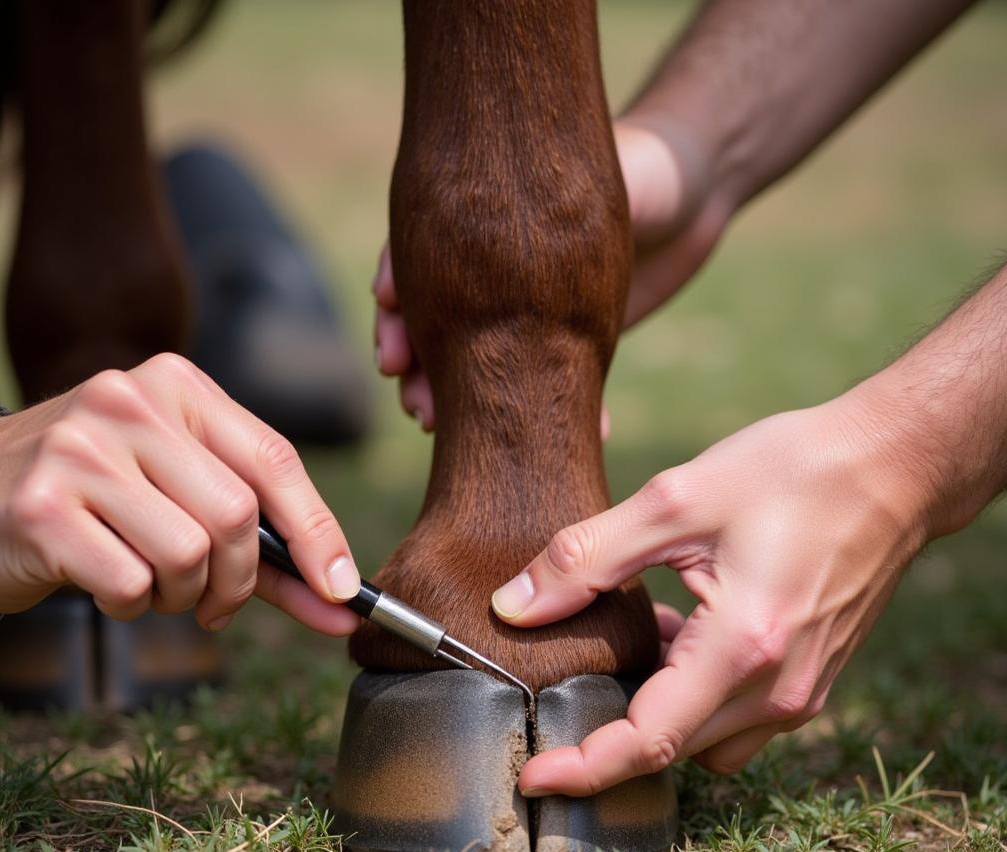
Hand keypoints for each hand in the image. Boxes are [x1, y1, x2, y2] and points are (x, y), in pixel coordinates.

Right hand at [0, 354, 360, 635]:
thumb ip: (265, 548)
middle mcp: (130, 402)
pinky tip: (104, 582)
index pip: (275, 461)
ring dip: (181, 594)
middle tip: (217, 604)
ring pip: (189, 554)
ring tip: (148, 581)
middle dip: (240, 580)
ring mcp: (81, 449)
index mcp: (177, 387)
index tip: (343, 591)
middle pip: (237, 515)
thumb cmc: (97, 501)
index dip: (319, 533)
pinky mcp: (43, 506)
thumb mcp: (181, 497)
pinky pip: (130, 583)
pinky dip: (131, 604)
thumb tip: (342, 605)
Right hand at [372, 119, 730, 426]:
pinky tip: (550, 448)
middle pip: (439, 327)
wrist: (697, 191)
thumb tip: (403, 283)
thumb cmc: (642, 165)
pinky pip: (546, 388)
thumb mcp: (583, 182)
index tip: (391, 360)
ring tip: (452, 434)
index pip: (414, 272)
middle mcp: (490, 274)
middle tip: (421, 412)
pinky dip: (549, 420)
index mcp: (475, 224)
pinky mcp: (564, 345)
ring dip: (468, 404)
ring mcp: (525, 313)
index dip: (396, 318)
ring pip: (482, 366)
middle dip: (424, 373)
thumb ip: (512, 222)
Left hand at [489, 390, 930, 794]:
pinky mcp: (812, 678)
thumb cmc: (791, 472)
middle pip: (672, 747)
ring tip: (635, 636)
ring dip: (657, 706)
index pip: (647, 742)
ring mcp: (801, 690)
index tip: (531, 779)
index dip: (582, 770)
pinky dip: (695, 691)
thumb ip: (585, 559)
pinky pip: (737, 714)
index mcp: (741, 648)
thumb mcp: (674, 501)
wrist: (893, 466)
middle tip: (565, 684)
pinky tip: (682, 627)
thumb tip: (511, 606)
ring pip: (705, 738)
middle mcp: (777, 688)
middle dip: (610, 732)